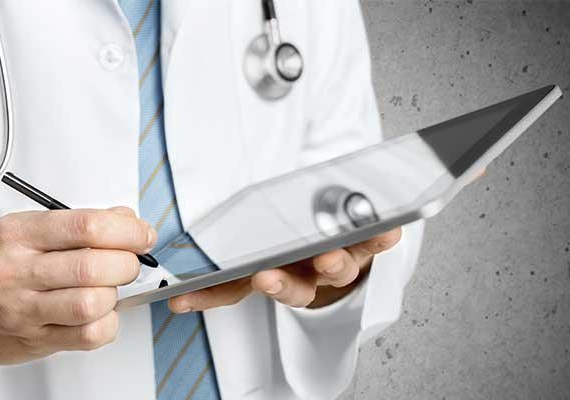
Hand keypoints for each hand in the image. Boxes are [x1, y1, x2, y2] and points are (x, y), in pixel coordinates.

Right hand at [0, 207, 154, 364]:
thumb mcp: (24, 229)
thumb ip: (77, 223)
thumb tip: (127, 221)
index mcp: (19, 234)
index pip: (86, 226)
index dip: (127, 231)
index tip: (143, 235)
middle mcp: (18, 270)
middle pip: (94, 266)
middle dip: (127, 263)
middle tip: (128, 262)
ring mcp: (23, 309)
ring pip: (93, 303)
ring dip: (115, 295)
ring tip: (108, 288)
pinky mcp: (34, 340)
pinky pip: (88, 335)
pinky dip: (107, 323)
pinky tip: (99, 313)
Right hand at [168, 228, 401, 311]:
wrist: (338, 241)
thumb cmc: (292, 243)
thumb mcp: (254, 243)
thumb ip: (229, 254)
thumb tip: (181, 256)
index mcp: (271, 274)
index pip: (235, 290)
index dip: (210, 297)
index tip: (185, 299)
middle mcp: (302, 274)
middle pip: (292, 288)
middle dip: (280, 286)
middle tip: (267, 279)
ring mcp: (334, 263)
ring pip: (334, 272)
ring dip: (331, 265)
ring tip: (330, 255)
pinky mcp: (363, 249)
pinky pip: (373, 247)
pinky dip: (381, 240)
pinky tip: (388, 231)